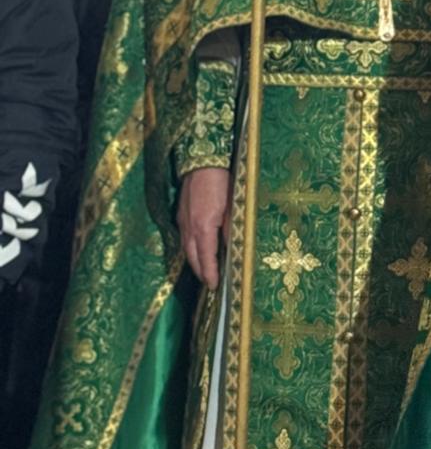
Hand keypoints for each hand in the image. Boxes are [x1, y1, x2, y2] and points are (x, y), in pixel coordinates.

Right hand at [178, 166, 231, 288]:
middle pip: (193, 258)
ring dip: (195, 262)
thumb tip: (232, 248)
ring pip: (186, 249)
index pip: (206, 259)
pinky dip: (191, 249)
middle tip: (210, 284)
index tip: (215, 287)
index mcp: (203, 228)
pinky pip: (184, 239)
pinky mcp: (180, 215)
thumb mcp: (232, 207)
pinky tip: (197, 251)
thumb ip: (230, 229)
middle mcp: (189, 228)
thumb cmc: (222, 182)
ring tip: (205, 272)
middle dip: (201, 272)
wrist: (202, 162)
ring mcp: (183, 221)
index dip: (211, 274)